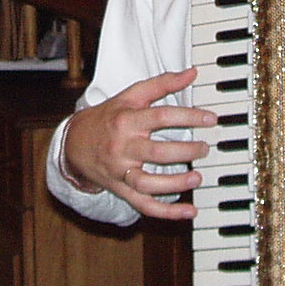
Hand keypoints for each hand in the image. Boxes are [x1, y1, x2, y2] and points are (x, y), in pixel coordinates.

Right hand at [61, 68, 215, 220]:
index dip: (188, 117)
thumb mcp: (130, 96)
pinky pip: (145, 205)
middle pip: (156, 152)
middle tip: (205, 148)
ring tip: (197, 178)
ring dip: (175, 184)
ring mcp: (121, 171)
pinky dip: (167, 212)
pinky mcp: (122, 190)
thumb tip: (191, 73)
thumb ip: (162, 84)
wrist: (74, 144)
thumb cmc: (107, 118)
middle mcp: (123, 147)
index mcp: (126, 121)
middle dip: (185, 151)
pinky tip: (188, 211)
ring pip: (148, 183)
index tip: (210, 119)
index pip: (161, 117)